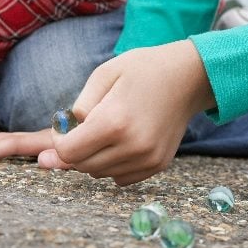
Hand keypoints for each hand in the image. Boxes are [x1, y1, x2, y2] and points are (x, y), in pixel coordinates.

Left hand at [47, 40, 215, 185]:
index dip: (58, 142)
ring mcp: (148, 159)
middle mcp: (132, 146)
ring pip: (99, 173)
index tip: (63, 128)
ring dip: (92, 157)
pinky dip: (111, 165)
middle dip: (74, 150)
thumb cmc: (142, 70)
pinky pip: (119, 178)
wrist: (189, 77)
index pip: (68, 152)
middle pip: (81, 166)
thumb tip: (60, 133)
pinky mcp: (158, 165)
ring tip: (104, 131)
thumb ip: (79, 106)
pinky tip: (119, 142)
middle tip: (82, 129)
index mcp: (114, 122)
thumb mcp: (103, 75)